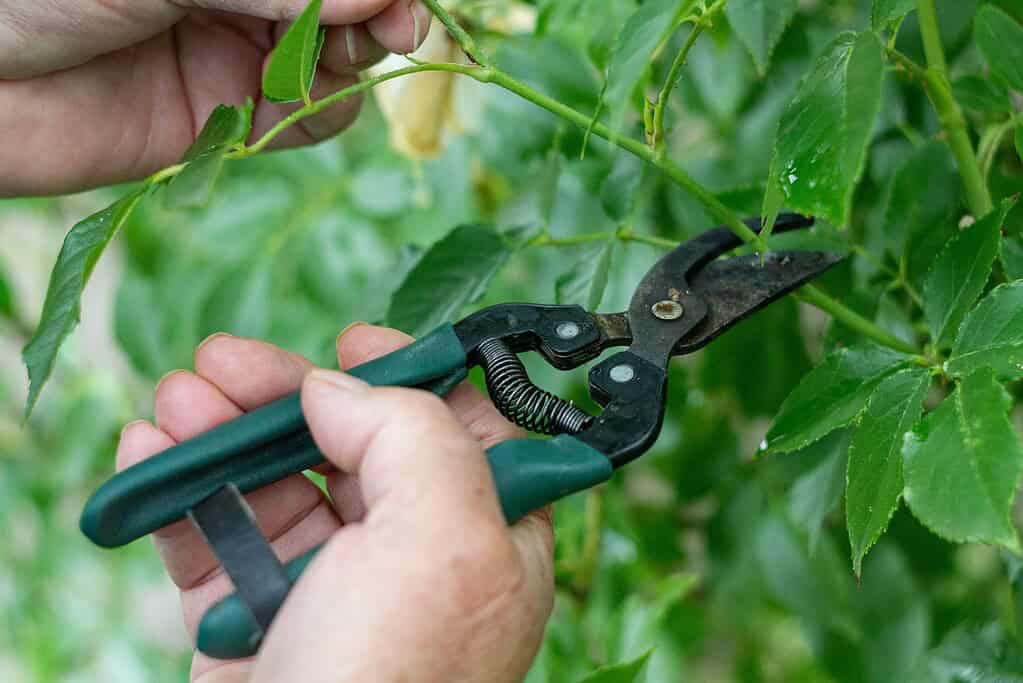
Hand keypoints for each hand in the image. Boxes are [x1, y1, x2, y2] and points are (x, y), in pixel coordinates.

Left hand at [0, 1, 430, 196]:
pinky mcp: (227, 120)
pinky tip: (293, 108)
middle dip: (377, 17)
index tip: (399, 2)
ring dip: (350, 65)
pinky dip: (317, 115)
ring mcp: (237, 52)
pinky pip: (303, 120)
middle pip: (346, 7)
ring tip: (332, 66)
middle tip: (392, 32)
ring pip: (336, 61)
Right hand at [115, 324, 553, 681]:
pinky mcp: (260, 619)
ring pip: (277, 483)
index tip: (355, 342)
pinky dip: (181, 495)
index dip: (412, 375)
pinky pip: (219, 538)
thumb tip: (342, 388)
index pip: (463, 428)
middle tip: (226, 361)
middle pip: (354, 444)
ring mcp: (334, 589)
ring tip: (175, 400)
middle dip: (286, 395)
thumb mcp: (441, 540)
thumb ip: (413, 435)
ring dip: (220, 433)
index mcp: (488, 536)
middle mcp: (416, 559)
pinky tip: (150, 457)